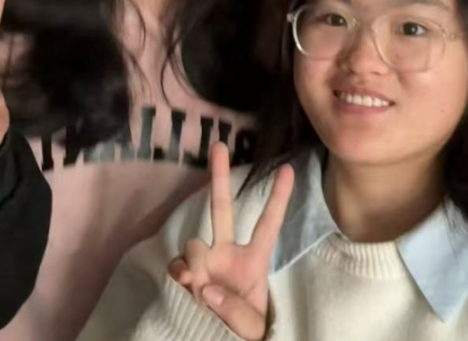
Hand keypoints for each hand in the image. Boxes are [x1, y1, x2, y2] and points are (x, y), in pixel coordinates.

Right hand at [168, 143, 293, 340]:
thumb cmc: (252, 329)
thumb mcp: (254, 326)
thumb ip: (235, 310)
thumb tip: (206, 287)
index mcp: (255, 259)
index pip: (269, 224)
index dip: (278, 198)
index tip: (289, 169)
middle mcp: (229, 253)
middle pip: (223, 208)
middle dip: (219, 176)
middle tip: (218, 144)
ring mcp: (207, 262)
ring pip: (195, 243)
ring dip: (194, 260)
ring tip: (200, 284)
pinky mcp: (189, 276)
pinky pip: (178, 265)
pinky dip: (180, 271)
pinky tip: (186, 283)